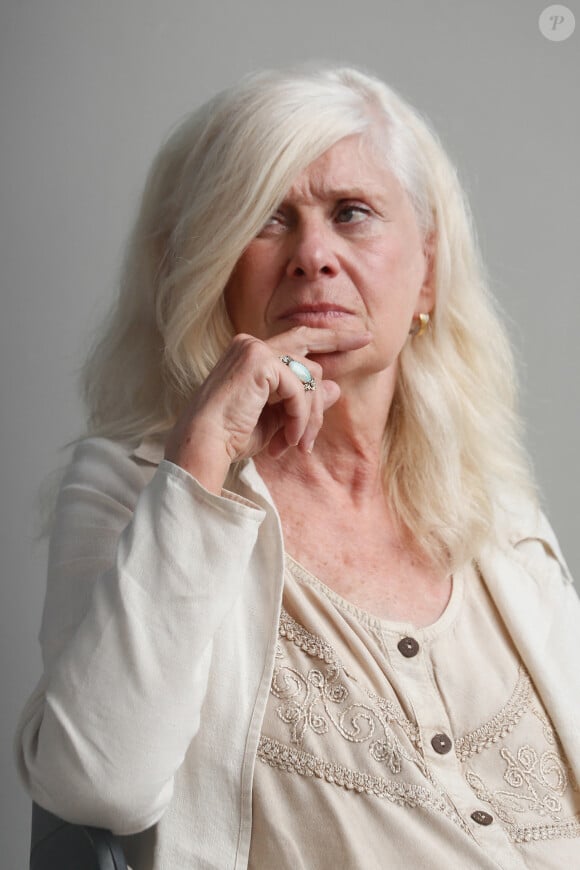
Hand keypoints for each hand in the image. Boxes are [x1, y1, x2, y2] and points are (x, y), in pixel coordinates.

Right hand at [164, 325, 370, 492]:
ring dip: (308, 418)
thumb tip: (336, 387)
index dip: (335, 336)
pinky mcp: (260, 362)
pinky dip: (299, 419)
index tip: (364, 337)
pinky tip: (286, 440)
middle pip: (313, 362)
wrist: (204, 445)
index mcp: (252, 352)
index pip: (301, 339)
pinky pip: (300, 391)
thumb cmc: (232, 436)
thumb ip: (303, 400)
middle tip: (316, 427)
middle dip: (320, 401)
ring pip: (312, 379)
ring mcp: (256, 349)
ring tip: (294, 445)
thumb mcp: (275, 418)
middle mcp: (252, 344)